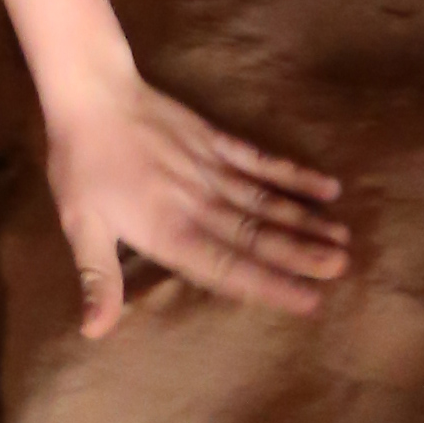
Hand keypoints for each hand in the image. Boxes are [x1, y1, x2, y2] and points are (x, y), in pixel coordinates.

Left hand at [46, 69, 348, 333]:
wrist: (88, 90)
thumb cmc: (80, 164)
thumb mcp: (80, 225)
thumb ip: (98, 279)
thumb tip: (94, 332)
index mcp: (170, 230)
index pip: (228, 266)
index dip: (269, 284)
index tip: (310, 300)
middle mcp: (199, 203)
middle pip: (257, 234)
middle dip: (301, 254)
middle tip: (343, 268)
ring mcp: (210, 167)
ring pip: (265, 200)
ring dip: (304, 220)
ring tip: (343, 239)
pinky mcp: (213, 138)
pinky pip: (258, 159)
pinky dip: (291, 173)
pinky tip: (324, 185)